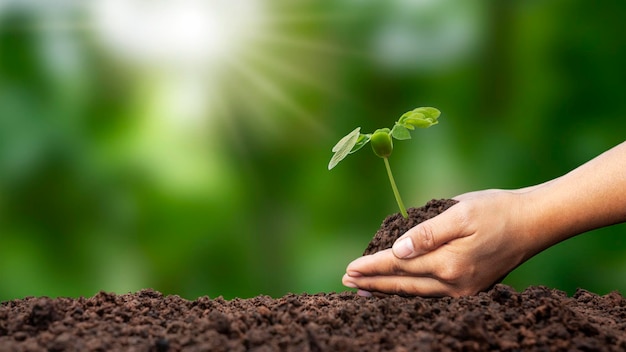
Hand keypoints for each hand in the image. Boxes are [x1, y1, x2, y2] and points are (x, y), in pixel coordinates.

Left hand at [342, 189, 535, 296]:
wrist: (534, 223)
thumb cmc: (496, 210)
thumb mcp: (460, 212)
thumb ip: (427, 233)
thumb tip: (397, 250)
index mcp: (449, 263)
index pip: (399, 266)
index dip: (372, 266)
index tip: (349, 268)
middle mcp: (454, 284)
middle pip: (402, 285)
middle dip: (373, 283)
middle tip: (347, 280)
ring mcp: (463, 292)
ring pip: (415, 294)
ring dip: (387, 290)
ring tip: (364, 290)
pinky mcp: (469, 291)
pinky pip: (429, 295)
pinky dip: (408, 292)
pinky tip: (397, 289)